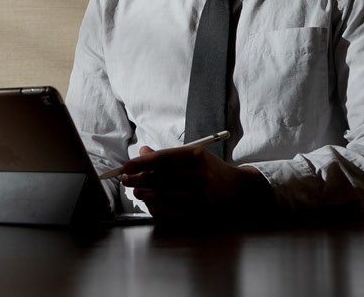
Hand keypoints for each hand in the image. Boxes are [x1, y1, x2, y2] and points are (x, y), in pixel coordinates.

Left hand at [119, 145, 272, 220]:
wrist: (238, 190)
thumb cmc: (210, 170)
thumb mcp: (193, 156)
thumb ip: (167, 155)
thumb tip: (142, 152)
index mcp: (196, 156)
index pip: (162, 159)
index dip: (140, 163)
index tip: (125, 167)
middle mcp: (199, 174)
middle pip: (160, 177)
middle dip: (137, 179)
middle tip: (125, 180)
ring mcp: (200, 194)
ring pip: (162, 195)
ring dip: (145, 194)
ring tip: (137, 191)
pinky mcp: (200, 211)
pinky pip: (170, 211)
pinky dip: (156, 208)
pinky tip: (150, 204)